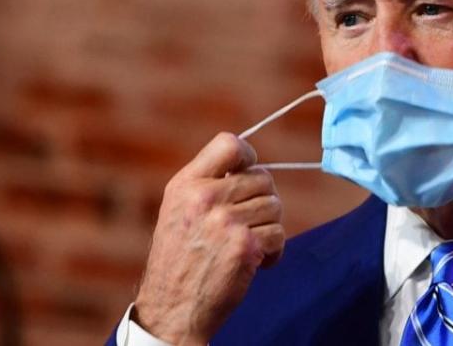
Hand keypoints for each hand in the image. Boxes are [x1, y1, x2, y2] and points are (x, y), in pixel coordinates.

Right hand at [133, 133, 284, 344]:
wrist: (173, 309)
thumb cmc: (180, 258)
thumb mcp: (178, 210)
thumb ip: (208, 183)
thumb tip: (252, 163)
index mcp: (186, 184)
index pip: (229, 144)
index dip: (248, 155)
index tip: (247, 172)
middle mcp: (204, 199)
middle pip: (263, 178)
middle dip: (262, 200)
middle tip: (246, 223)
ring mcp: (225, 222)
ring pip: (275, 206)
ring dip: (268, 227)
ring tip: (246, 244)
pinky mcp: (244, 246)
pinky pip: (279, 234)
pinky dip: (273, 251)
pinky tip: (254, 262)